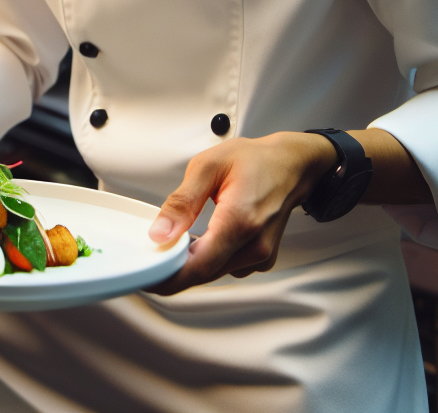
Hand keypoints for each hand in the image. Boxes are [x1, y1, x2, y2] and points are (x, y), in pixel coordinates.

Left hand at [143, 131, 337, 294]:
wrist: (291, 165)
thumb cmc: (255, 161)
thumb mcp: (208, 167)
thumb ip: (182, 202)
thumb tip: (160, 233)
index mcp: (240, 221)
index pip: (199, 265)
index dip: (168, 276)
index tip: (146, 277)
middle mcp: (255, 245)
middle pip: (204, 273)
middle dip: (173, 270)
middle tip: (149, 258)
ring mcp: (261, 256)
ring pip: (214, 272)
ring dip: (190, 263)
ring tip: (173, 242)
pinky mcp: (261, 259)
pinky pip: (226, 267)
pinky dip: (207, 258)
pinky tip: (198, 241)